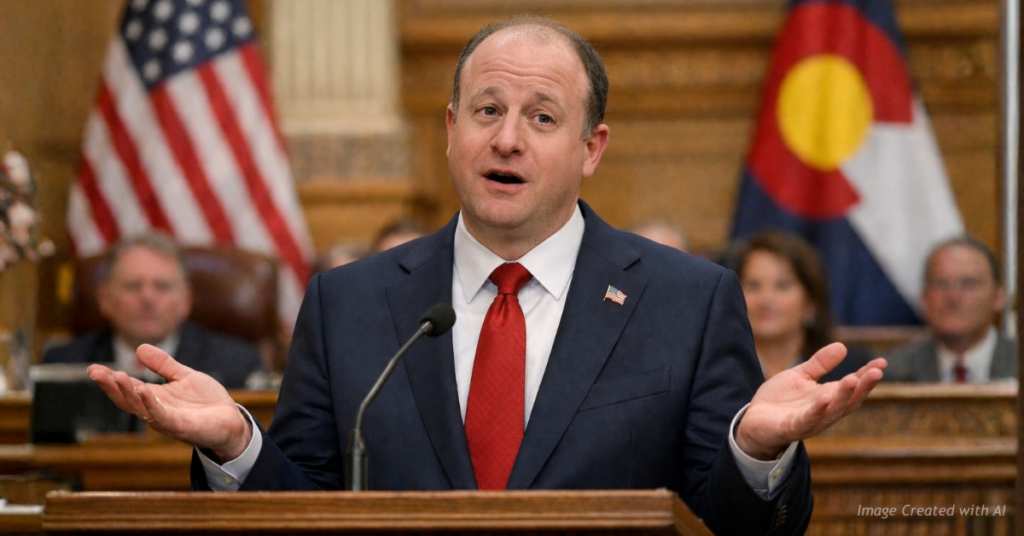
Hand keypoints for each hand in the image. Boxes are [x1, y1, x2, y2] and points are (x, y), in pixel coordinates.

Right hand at [87, 344, 252, 461]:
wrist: (231, 420)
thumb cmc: (207, 402)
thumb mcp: (184, 376)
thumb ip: (163, 365)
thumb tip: (140, 348)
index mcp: (154, 398)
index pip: (127, 389)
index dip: (109, 380)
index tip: (92, 368)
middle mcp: (155, 410)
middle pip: (127, 400)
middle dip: (111, 387)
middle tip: (97, 372)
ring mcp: (167, 420)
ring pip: (140, 408)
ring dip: (128, 393)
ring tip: (117, 377)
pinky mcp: (181, 427)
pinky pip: (162, 416)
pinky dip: (151, 404)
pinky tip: (144, 391)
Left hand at [735, 342, 885, 459]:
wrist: (753, 420)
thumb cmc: (780, 400)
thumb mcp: (800, 375)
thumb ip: (820, 363)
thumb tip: (842, 346)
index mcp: (828, 397)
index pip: (853, 386)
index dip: (867, 376)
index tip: (882, 363)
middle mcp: (825, 411)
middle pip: (849, 400)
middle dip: (863, 386)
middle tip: (876, 372)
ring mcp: (811, 421)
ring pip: (833, 410)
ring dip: (844, 396)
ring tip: (854, 379)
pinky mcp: (793, 427)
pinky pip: (808, 420)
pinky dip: (818, 410)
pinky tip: (824, 398)